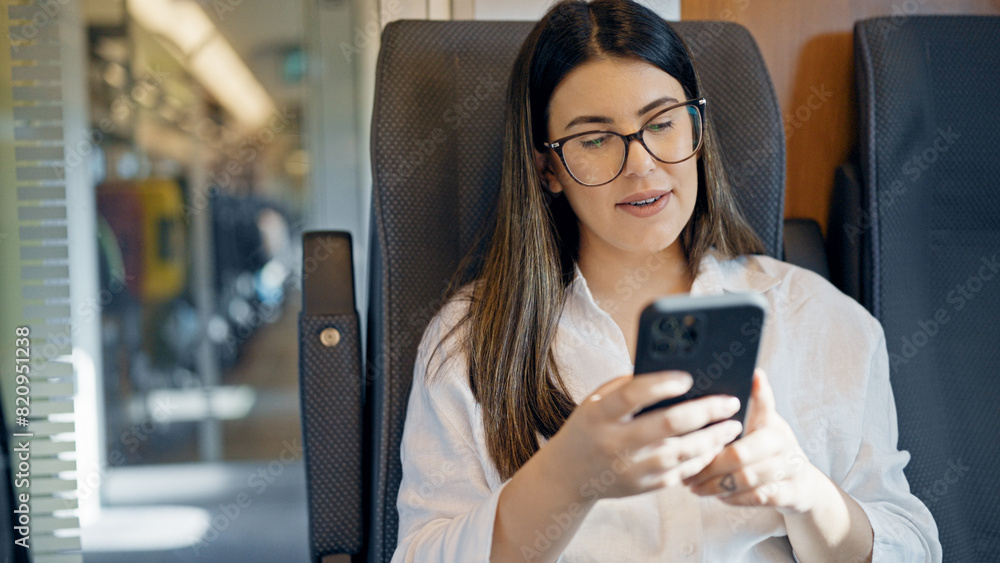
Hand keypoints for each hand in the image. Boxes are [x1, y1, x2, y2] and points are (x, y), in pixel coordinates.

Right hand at [538, 371, 744, 501]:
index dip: (661, 384)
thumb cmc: (589, 426)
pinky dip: (702, 458)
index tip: (688, 376)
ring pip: (681, 453)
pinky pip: (680, 473)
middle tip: (730, 401)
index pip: (631, 396)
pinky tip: (715, 445)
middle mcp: (614, 443)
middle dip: (705, 411)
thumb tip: (674, 372)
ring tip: (732, 425)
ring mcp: (629, 469)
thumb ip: (628, 387)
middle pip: (667, 425)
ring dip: (712, 438)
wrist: (568, 475)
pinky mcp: (642, 487)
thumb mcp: (596, 401)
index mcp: (599, 415)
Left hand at [683, 369, 822, 514]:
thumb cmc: (772, 450)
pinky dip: (733, 498)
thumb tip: (752, 372)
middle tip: (686, 470)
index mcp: (773, 422)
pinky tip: (716, 495)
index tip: (730, 395)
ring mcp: (790, 469)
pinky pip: (756, 497)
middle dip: (709, 463)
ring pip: (746, 478)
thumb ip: (755, 404)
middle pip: (741, 452)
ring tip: (693, 485)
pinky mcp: (790, 494)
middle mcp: (784, 443)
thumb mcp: (765, 424)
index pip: (762, 407)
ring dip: (715, 484)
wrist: (803, 485)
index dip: (749, 400)